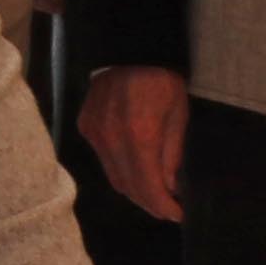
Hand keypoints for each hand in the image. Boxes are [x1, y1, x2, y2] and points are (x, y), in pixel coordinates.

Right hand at [84, 64, 188, 223]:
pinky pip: (103, 160)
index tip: (177, 215)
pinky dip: (119, 169)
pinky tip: (134, 168)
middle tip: (167, 209)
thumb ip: (172, 154)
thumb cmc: (163, 80)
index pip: (148, 186)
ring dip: (134, 189)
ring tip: (153, 193)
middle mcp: (111, 139)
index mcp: (140, 135)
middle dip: (149, 202)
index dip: (162, 206)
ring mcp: (95, 134)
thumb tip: (169, 188)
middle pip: (128, 187)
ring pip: (113, 177)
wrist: (129, 49)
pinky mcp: (86, 127)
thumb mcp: (179, 115)